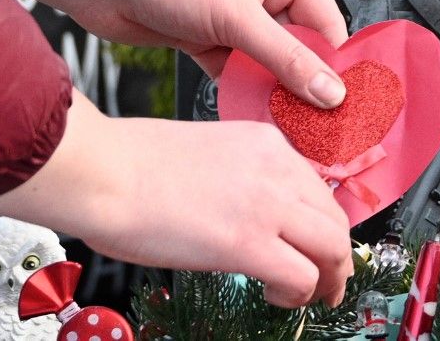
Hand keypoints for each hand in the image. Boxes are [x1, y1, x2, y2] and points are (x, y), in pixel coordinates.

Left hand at [0, 0, 349, 108]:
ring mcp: (232, 16)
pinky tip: (252, 118)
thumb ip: (286, 59)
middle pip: (298, 47)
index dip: (336, 65)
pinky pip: (236, 72)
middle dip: (304, 85)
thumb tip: (330, 92)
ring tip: (290, 131)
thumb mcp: (235, 16)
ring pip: (266, 63)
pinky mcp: (205, 37)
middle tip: (319, 128)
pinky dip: (242, 92)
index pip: (325, 22)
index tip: (346, 107)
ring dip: (273, 93)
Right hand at [0, 92, 353, 307]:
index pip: (317, 188)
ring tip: (311, 297)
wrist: (103, 172)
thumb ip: (236, 176)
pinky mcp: (248, 243)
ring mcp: (266, 204)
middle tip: (327, 280)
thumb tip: (243, 211)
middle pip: (334, 219)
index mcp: (263, 143)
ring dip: (328, 279)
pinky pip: (302, 277)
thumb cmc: (129, 163)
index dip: (321, 223)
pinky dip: (299, 295)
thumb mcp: (204, 152)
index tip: (315, 243)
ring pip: (332, 248)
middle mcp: (275, 168)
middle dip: (336, 255)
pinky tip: (276, 297)